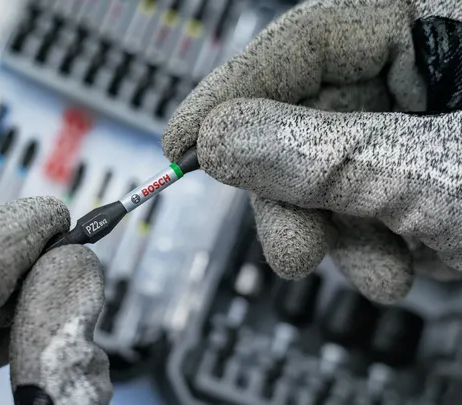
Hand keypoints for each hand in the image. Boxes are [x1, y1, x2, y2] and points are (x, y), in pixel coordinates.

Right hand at [163, 0, 461, 303]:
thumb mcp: (435, 172)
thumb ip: (323, 155)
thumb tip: (219, 139)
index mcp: (440, 28)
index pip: (311, 39)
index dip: (237, 88)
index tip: (183, 141)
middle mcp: (427, 73)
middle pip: (313, 117)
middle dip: (299, 195)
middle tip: (290, 246)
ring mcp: (426, 129)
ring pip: (335, 172)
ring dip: (341, 235)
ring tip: (380, 275)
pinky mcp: (429, 181)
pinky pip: (368, 206)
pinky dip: (373, 245)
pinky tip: (398, 266)